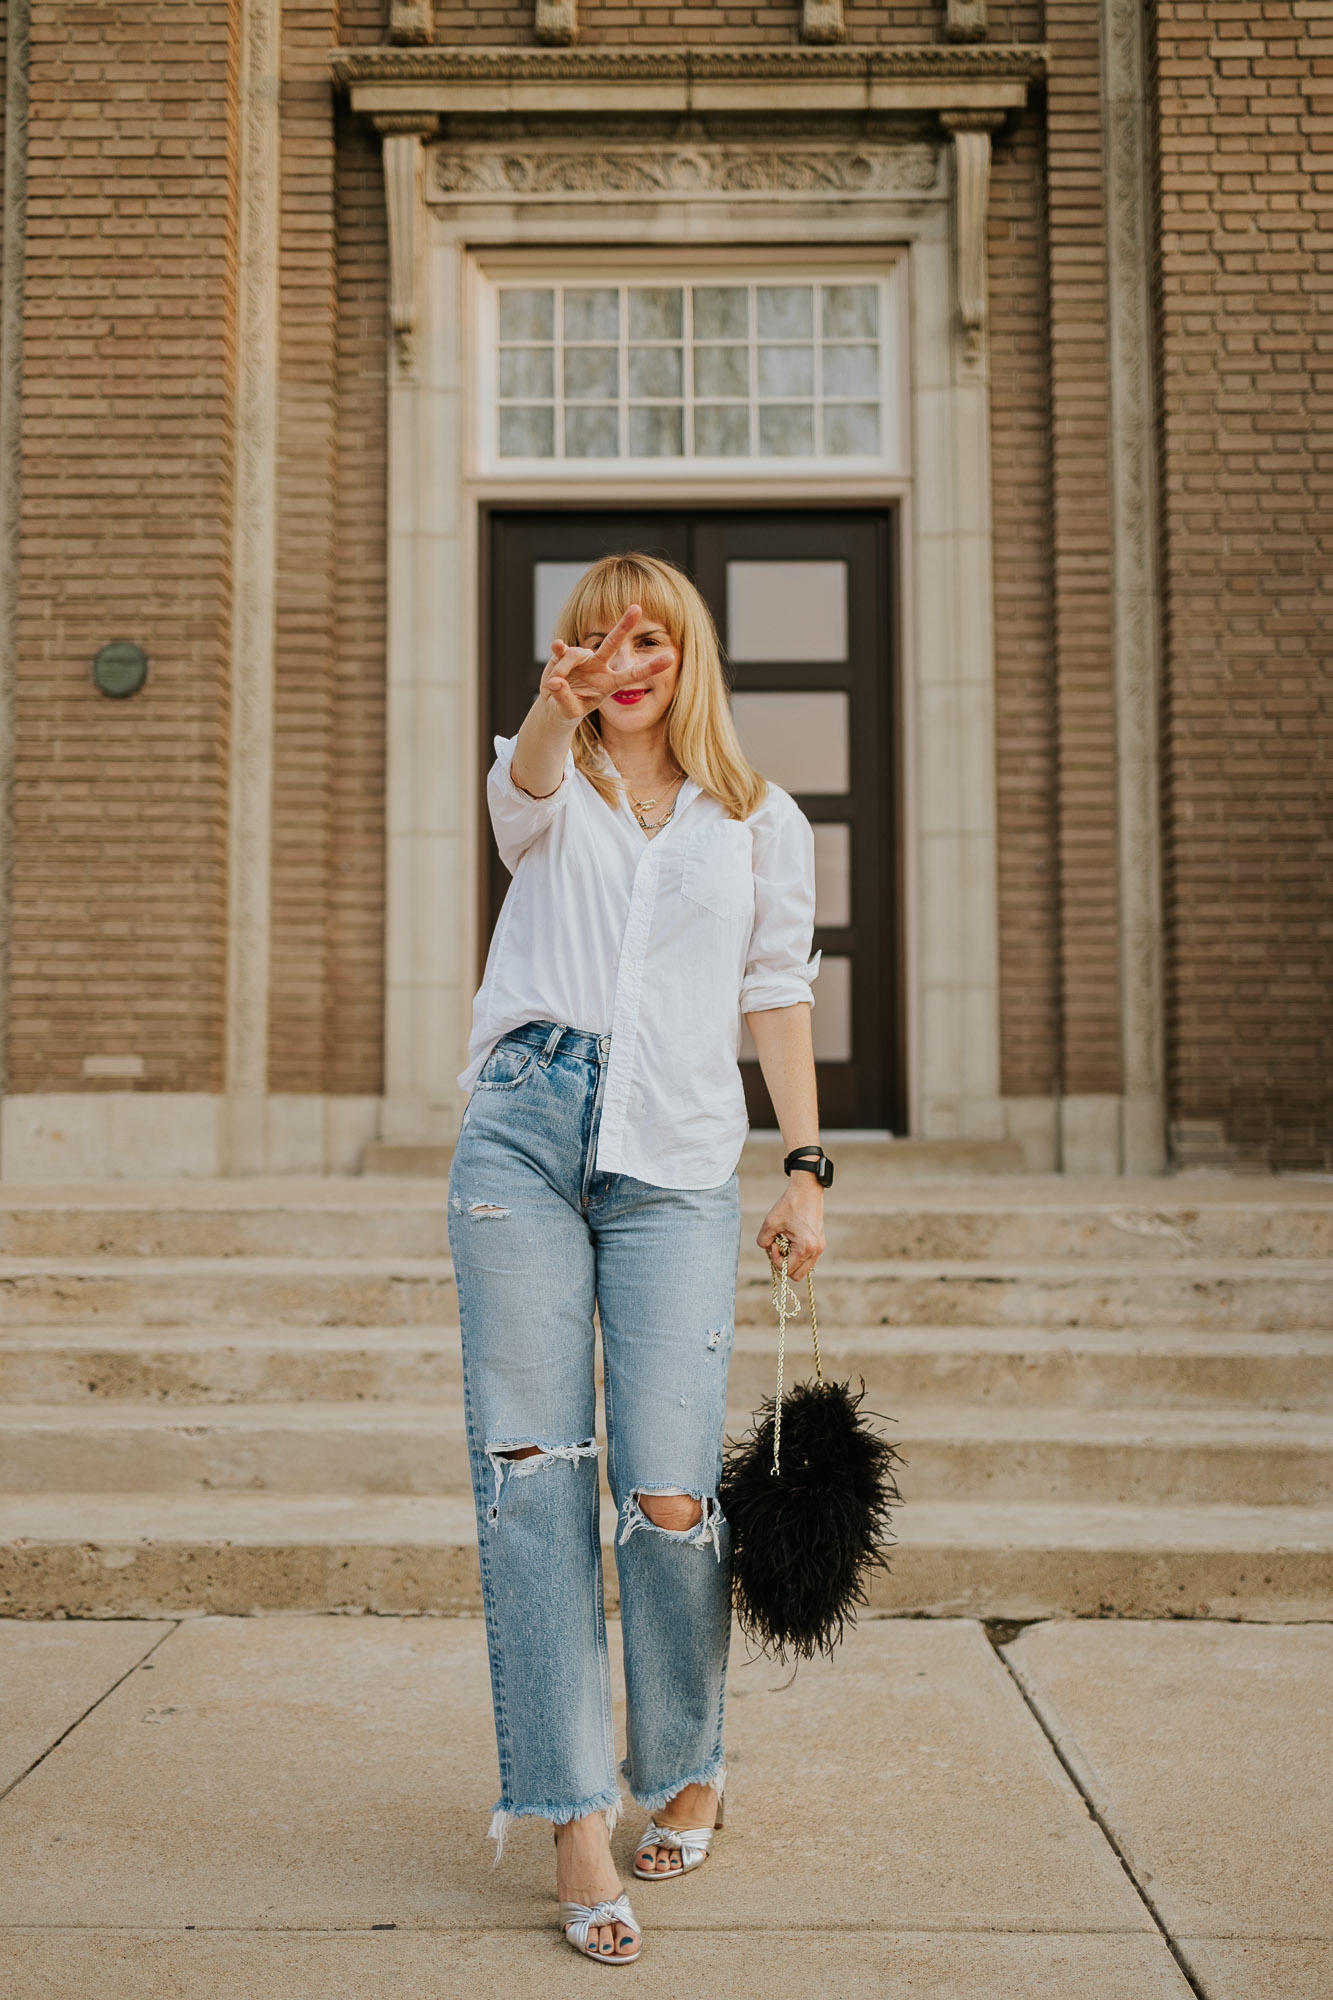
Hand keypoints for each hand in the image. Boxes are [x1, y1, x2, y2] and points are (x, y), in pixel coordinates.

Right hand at [539, 603, 674, 723]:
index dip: (651, 667)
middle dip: (624, 625)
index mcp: (609, 683)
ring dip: (564, 669)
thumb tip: (556, 682)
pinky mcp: (563, 653)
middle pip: (613, 642)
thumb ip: (564, 698)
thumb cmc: (568, 708)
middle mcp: (598, 666)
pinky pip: (561, 649)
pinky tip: (557, 646)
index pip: (633, 675)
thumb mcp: (569, 711)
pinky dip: (558, 651)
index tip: (671, 658)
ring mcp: (582, 658)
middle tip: (636, 607)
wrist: (553, 705)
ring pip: (576, 654)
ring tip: (554, 685)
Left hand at [757, 1174, 825, 1281]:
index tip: (773, 1244)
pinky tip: (792, 1239)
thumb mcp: (770, 1223)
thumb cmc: (790, 1204)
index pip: (788, 1270)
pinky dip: (798, 1254)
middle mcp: (816, 1250)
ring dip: (792, 1260)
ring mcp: (820, 1247)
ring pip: (804, 1268)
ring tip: (786, 1242)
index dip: (776, 1260)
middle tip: (779, 1246)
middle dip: (784, 1264)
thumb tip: (767, 1249)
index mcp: (805, 1247)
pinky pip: (808, 1258)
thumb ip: (763, 1241)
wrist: (807, 1189)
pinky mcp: (820, 1242)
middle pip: (797, 1275)